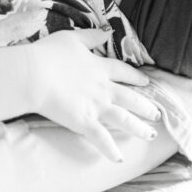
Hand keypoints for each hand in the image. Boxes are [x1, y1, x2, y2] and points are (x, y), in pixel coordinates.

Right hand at [28, 29, 161, 159]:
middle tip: (157, 114)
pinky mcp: (84, 122)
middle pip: (130, 98)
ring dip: (139, 128)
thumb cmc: (49, 54)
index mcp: (99, 68)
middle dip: (145, 106)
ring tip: (151, 135)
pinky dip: (110, 150)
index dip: (136, 77)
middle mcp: (103, 89)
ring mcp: (95, 107)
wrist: (34, 74)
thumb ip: (91, 37)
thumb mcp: (72, 38)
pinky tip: (119, 159)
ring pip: (124, 119)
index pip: (123, 72)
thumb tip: (107, 32)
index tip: (147, 82)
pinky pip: (101, 139)